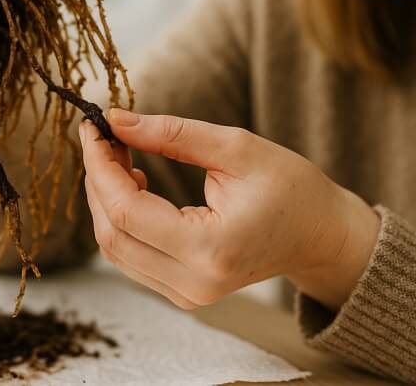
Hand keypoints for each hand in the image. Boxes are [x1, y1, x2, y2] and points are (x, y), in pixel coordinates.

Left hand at [79, 109, 380, 310]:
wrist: (322, 236)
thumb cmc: (291, 188)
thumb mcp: (236, 147)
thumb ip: (171, 133)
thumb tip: (115, 119)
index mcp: (210, 249)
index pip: (127, 210)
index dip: (100, 165)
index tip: (93, 126)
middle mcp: (193, 283)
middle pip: (112, 233)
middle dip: (97, 179)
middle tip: (104, 135)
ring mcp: (187, 295)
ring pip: (115, 248)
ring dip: (105, 198)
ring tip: (120, 153)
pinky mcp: (182, 293)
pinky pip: (131, 256)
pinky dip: (121, 217)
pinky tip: (134, 183)